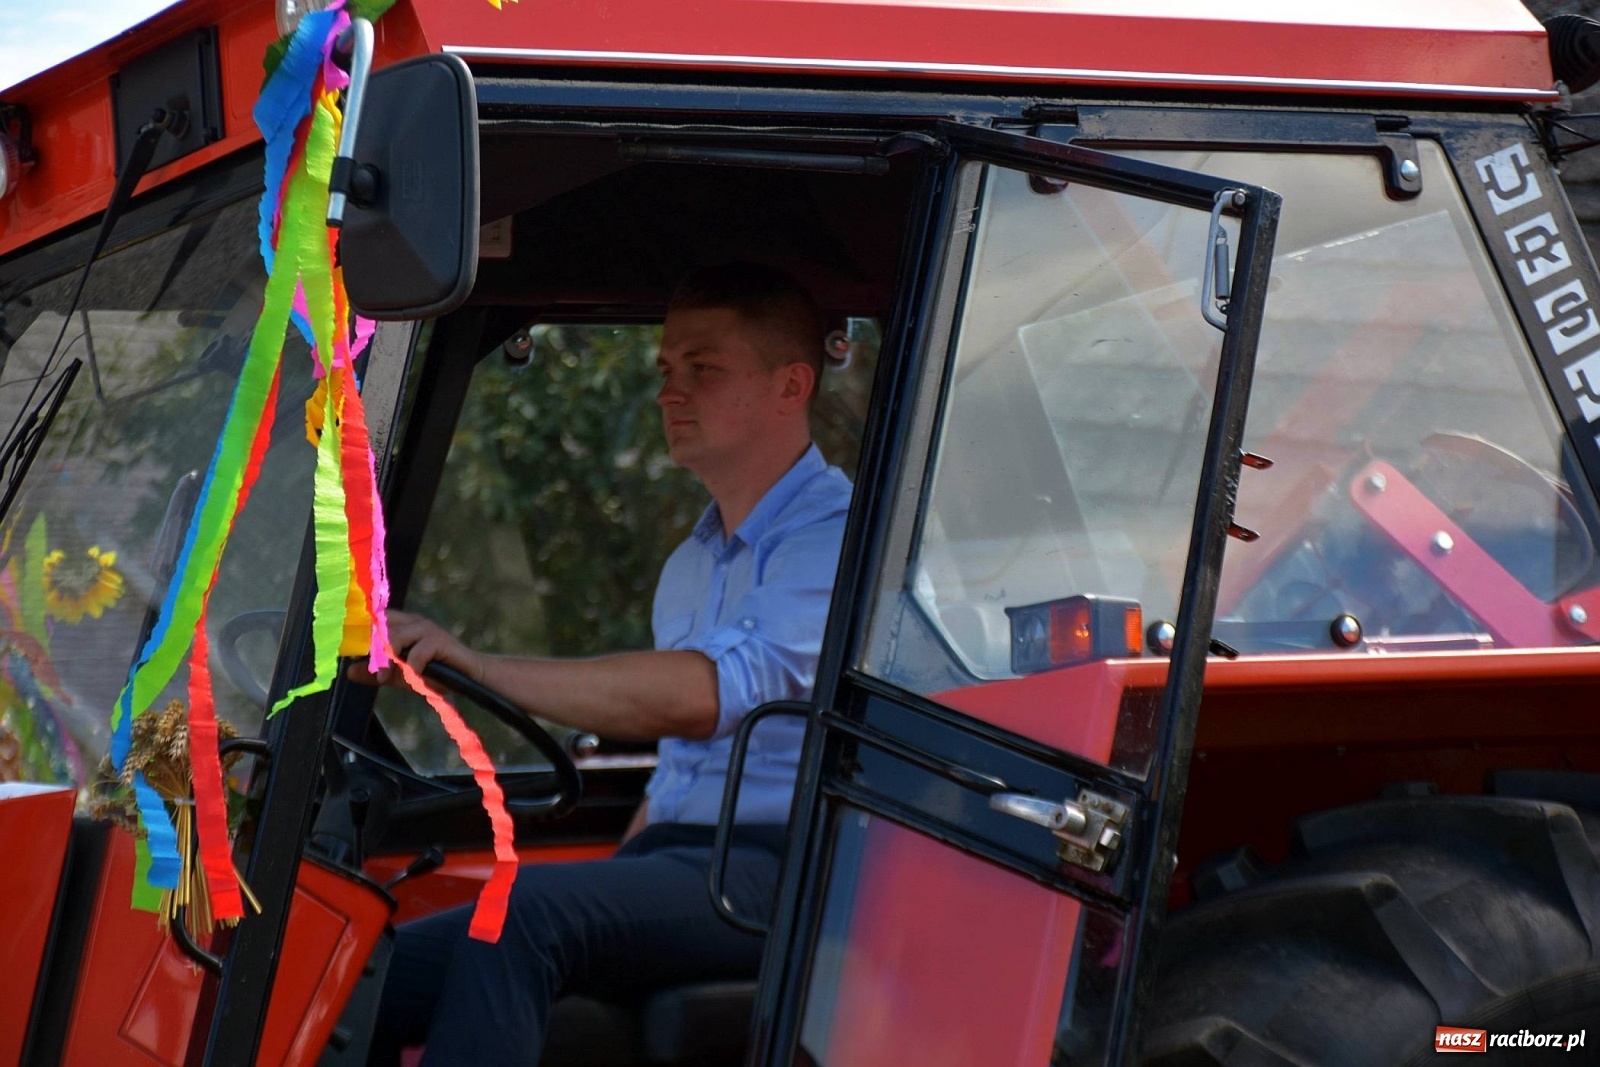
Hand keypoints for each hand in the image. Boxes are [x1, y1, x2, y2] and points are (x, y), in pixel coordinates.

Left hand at [345, 610, 485, 687]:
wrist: (469, 678)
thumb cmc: (435, 673)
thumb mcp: (400, 676)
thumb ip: (376, 672)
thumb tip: (349, 671)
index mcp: (403, 625)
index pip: (374, 619)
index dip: (359, 632)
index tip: (344, 648)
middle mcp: (414, 621)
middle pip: (381, 626)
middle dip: (369, 648)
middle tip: (365, 666)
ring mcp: (427, 629)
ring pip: (395, 637)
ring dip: (386, 660)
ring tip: (383, 678)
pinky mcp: (440, 640)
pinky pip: (416, 653)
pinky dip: (411, 668)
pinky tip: (415, 677)